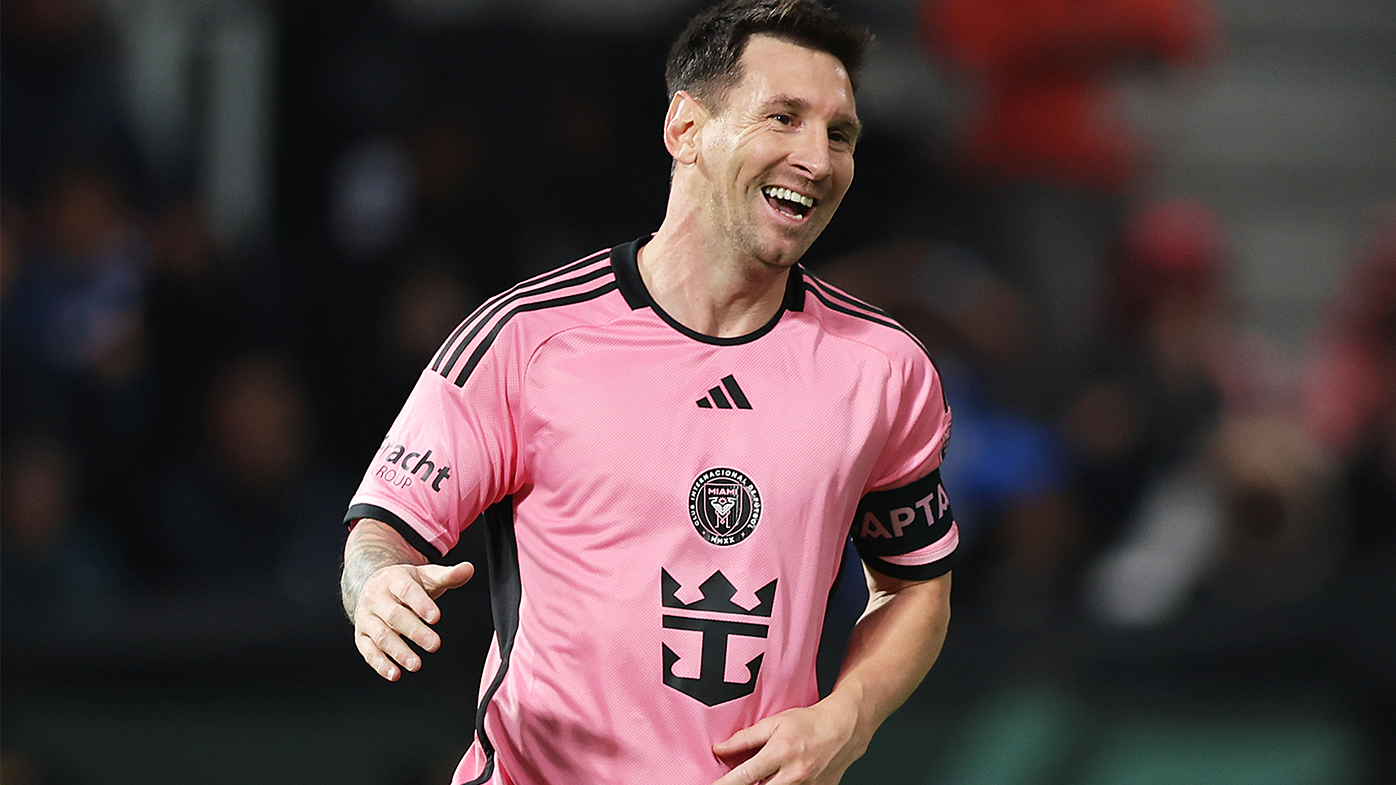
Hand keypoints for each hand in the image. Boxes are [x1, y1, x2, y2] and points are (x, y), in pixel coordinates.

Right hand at [351, 561, 474, 680]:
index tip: (436, 617)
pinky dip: (380, 664)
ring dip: (398, 652)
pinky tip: (395, 673)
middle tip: (434, 644)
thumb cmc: (405, 584)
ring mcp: (366, 617)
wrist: (375, 586)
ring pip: (380, 635)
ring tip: (416, 664)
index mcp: (393, 579)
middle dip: (415, 632)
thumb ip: (448, 575)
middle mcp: (375, 597)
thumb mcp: (426, 576)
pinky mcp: (361, 635)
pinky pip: (368, 651)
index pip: (407, 590)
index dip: (421, 604)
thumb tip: (468, 569)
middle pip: (394, 616)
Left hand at [710, 696, 865, 784]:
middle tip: (737, 782)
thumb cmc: (808, 723)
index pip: (745, 777)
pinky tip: (780, 778)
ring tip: (766, 774)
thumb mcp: (773, 723)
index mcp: (780, 754)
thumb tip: (720, 748)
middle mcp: (794, 775)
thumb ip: (745, 738)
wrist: (843, 729)